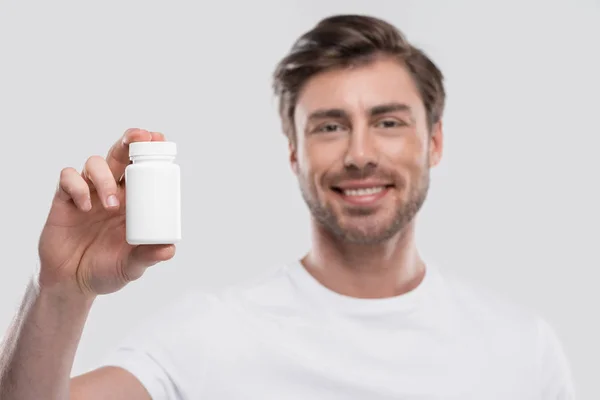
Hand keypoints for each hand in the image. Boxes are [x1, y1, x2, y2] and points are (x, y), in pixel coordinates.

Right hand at [37, 128, 175, 296]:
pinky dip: (77, 186)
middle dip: (129, 141)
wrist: (72, 284)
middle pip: (119, 156)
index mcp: (133, 202)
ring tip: (111, 205)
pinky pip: (68, 178)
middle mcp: (111, 192)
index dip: (150, 151)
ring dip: (105, 178)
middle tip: (139, 137)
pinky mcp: (65, 200)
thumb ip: (148, 257)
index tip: (160, 139)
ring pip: (95, 163)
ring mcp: (88, 194)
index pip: (143, 169)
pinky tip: (84, 206)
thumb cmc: (106, 270)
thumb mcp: (131, 266)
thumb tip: (169, 249)